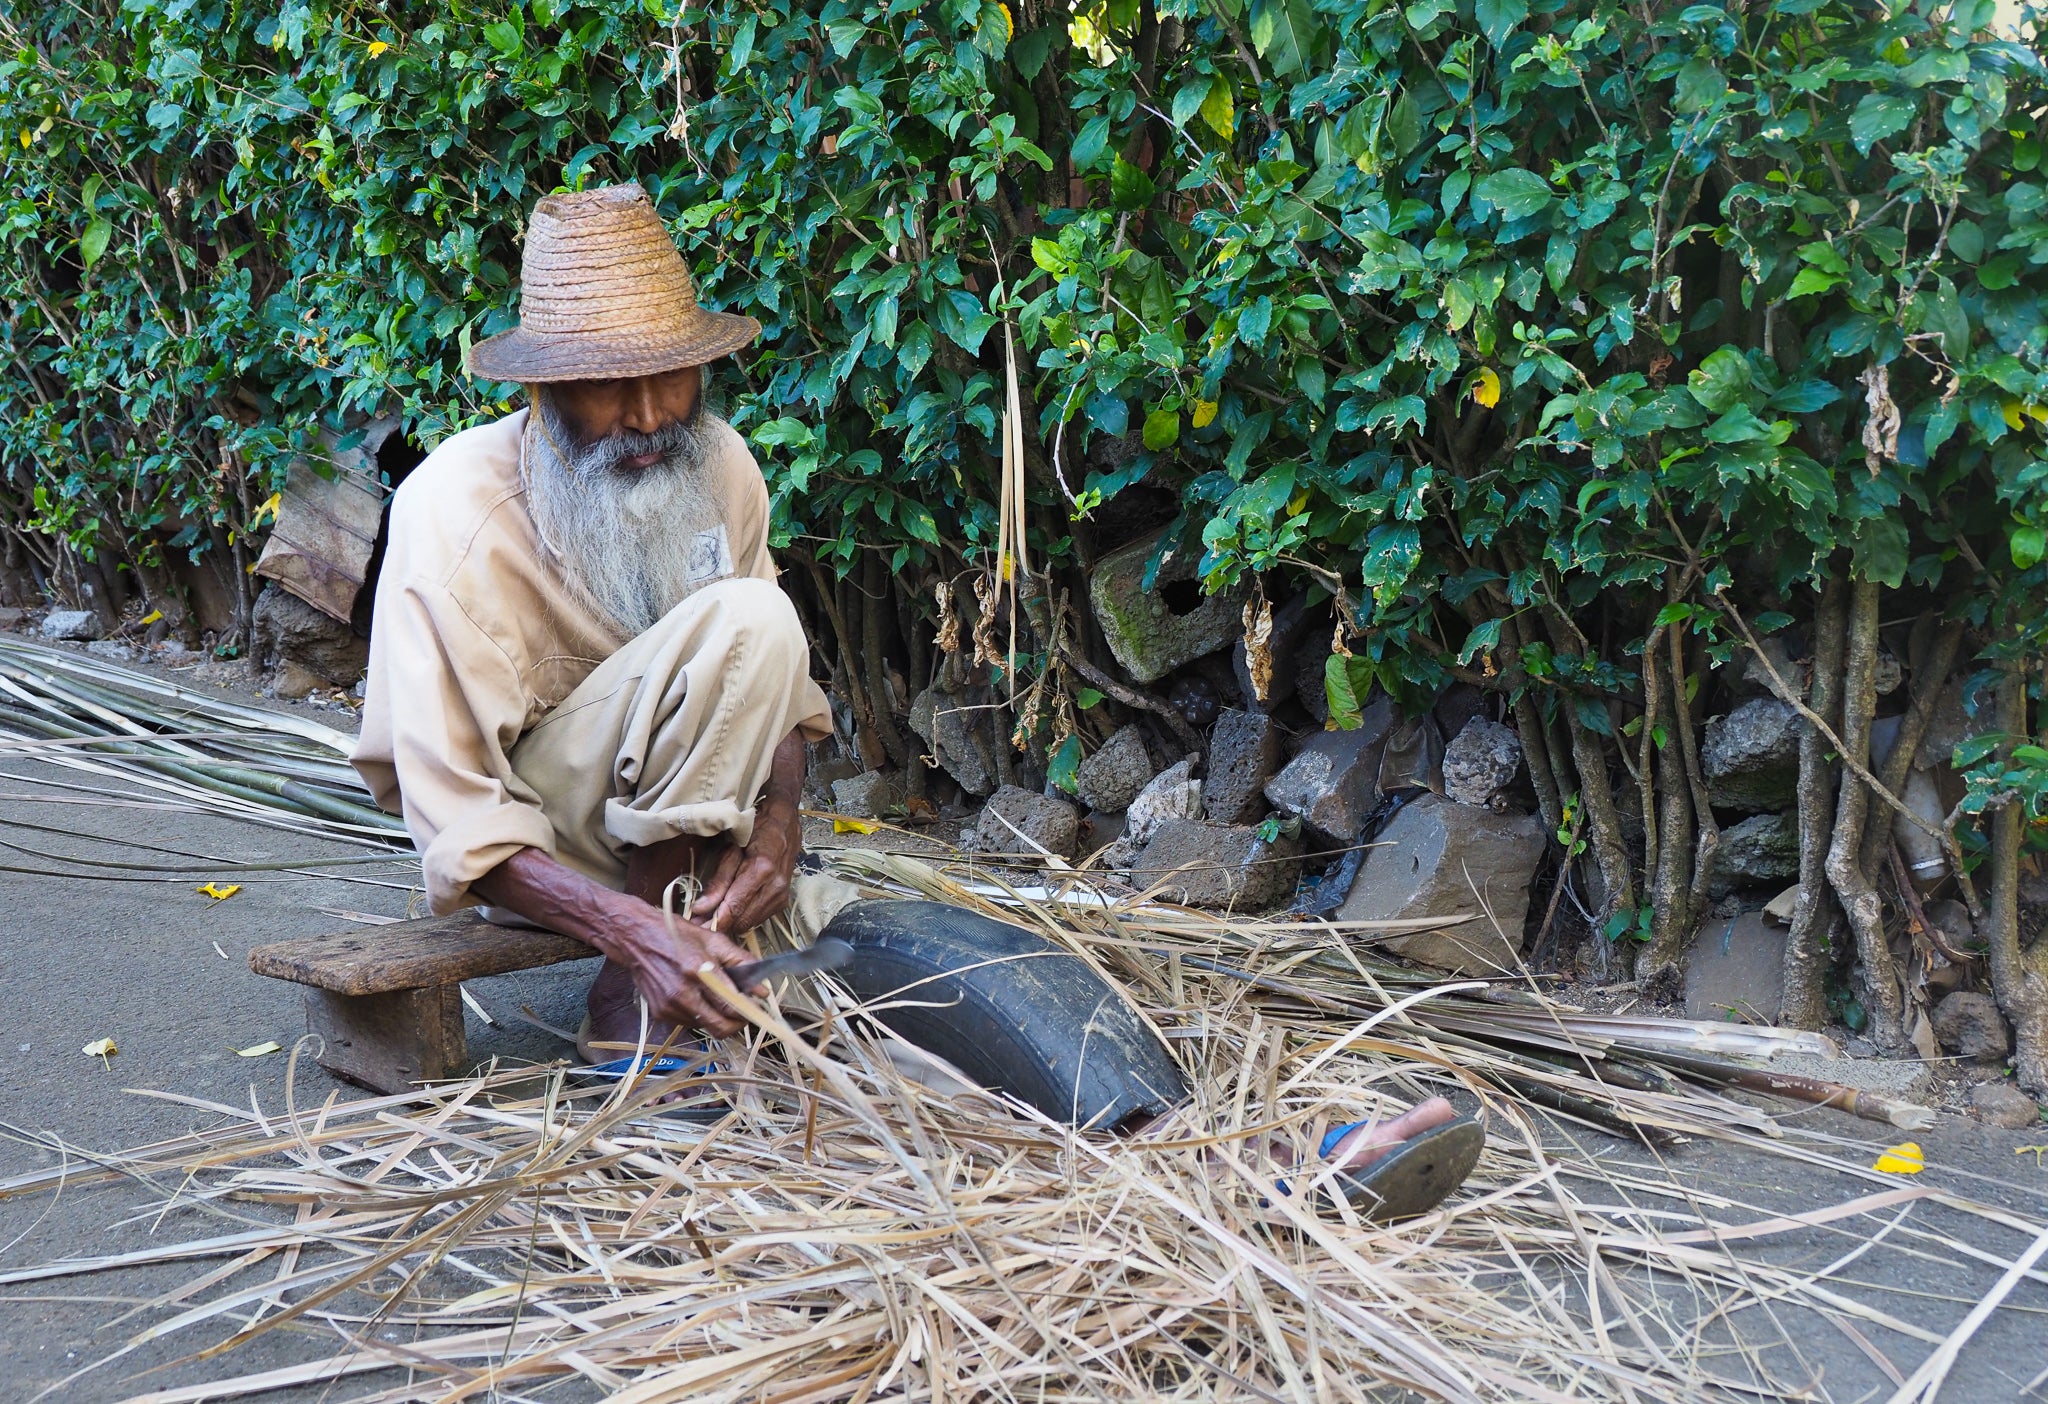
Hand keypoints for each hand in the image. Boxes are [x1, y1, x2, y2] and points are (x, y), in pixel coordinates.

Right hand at [600, 896, 756, 1036]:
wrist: (636, 938)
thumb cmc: (677, 935)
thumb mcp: (714, 940)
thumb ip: (742, 963)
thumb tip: (763, 991)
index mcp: (699, 972)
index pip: (732, 1006)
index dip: (750, 1012)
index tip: (757, 1008)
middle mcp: (683, 994)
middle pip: (721, 1028)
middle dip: (737, 1024)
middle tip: (743, 1012)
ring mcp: (670, 1006)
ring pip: (706, 1028)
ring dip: (717, 1018)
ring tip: (717, 998)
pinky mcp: (660, 1013)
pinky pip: (689, 1023)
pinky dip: (700, 1015)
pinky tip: (697, 997)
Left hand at [696, 799, 801, 934]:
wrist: (784, 821)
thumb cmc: (754, 828)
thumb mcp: (731, 848)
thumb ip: (718, 880)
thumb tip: (700, 908)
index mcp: (762, 870)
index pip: (734, 908)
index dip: (713, 922)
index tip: (695, 926)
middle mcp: (776, 887)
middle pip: (742, 920)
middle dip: (719, 925)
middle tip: (699, 920)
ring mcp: (782, 895)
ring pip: (750, 923)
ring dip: (731, 922)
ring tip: (711, 915)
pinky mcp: (783, 900)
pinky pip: (759, 918)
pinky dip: (743, 916)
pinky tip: (731, 908)